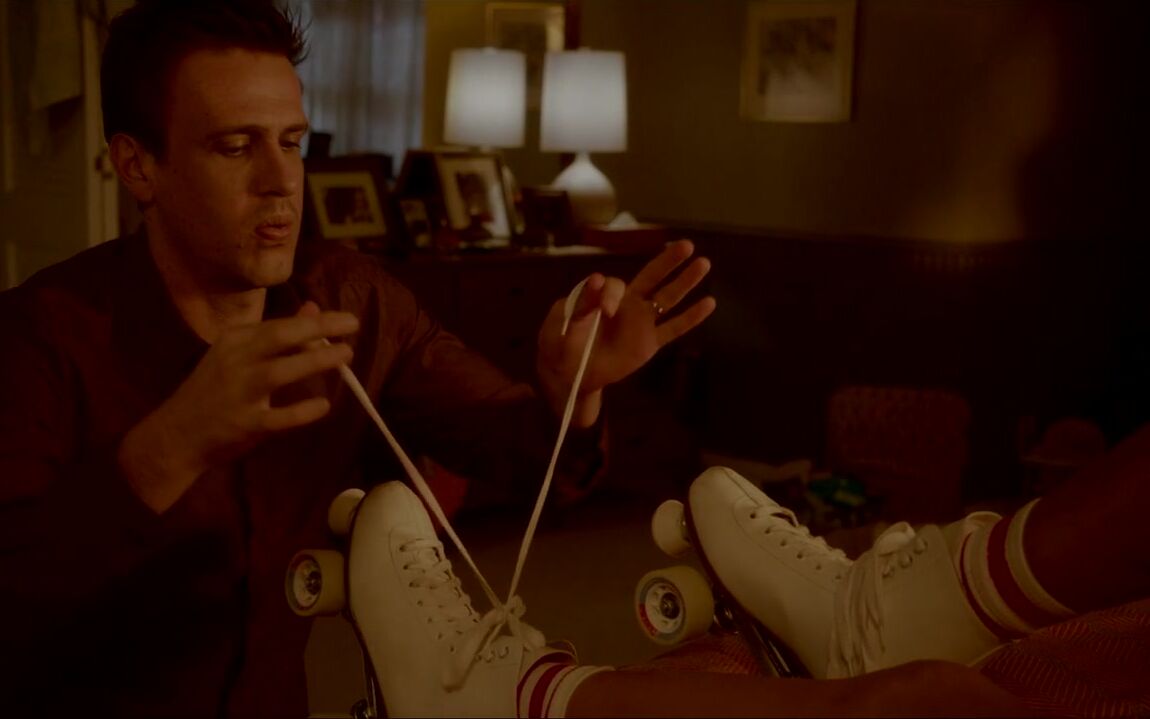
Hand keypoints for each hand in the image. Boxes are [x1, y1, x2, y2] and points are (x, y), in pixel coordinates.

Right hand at [118, 301, 357, 511]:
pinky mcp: (244, 425)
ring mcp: (238, 393)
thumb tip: (313, 309)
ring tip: (346, 355)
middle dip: (317, 328)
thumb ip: (275, 334)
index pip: (279, 325)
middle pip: (278, 337)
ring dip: (315, 361)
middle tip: (352, 325)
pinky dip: (302, 411)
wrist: (176, 434)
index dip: (315, 322)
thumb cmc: (213, 391)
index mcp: (233, 341)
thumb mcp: (238, 355)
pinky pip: (278, 417)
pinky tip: (324, 405)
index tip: (346, 320)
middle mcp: (234, 362)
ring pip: (279, 372)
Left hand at [536, 240, 715, 426]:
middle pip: (651, 276)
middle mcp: (626, 304)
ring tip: (704, 263)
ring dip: (686, 281)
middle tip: (685, 245)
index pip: (614, 285)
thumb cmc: (560, 346)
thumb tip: (595, 279)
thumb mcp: (561, 324)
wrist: (569, 376)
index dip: (609, 294)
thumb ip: (578, 305)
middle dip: (667, 261)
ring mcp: (640, 323)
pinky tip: (709, 303)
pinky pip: (673, 329)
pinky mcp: (649, 343)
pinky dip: (691, 318)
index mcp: (602, 295)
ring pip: (667, 298)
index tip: (603, 311)